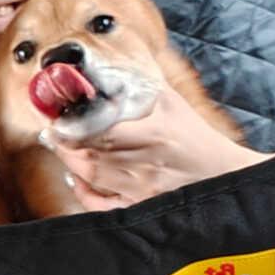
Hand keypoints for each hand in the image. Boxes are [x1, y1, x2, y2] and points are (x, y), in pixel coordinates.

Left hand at [50, 84, 272, 209]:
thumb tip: (107, 67)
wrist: (223, 175)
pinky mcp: (139, 207)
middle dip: (64, 143)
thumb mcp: (172, 104)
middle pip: (90, 156)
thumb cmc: (197, 138)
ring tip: (58, 146)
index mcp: (154, 135)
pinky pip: (103, 207)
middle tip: (51, 130)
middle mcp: (143, 164)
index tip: (55, 116)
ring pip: (91, 178)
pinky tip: (75, 178)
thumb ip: (140, 85)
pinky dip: (84, 194)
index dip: (72, 126)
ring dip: (69, 161)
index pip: (102, 132)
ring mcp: (139, 190)